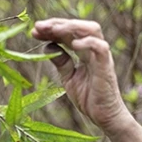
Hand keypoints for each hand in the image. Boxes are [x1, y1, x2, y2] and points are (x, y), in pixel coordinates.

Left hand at [32, 18, 130, 134]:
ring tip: (52, 30)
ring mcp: (102, 57)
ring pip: (91, 30)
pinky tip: (73, 44)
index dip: (52, 29)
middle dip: (57, 23)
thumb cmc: (89, 98)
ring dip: (70, 27)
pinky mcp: (106, 67)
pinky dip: (87, 42)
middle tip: (38, 26)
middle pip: (78, 26)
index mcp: (85, 52)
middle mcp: (94, 50)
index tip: (35, 31)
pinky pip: (100, 48)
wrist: (104, 117)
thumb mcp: (69, 78)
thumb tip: (47, 45)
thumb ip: (61, 61)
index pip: (69, 32)